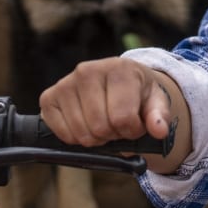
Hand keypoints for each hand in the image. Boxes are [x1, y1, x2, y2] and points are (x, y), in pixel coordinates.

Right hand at [38, 58, 175, 151]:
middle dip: (113, 135)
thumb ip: (159, 115)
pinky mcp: (48, 98)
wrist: (116, 81)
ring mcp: (65, 83)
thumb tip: (159, 130)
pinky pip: (61, 133)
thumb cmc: (136, 93)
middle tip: (117, 126)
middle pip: (100, 127)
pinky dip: (75, 138)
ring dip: (95, 138)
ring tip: (103, 124)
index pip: (123, 117)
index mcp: (117, 69)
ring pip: (81, 133)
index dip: (132, 131)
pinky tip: (85, 125)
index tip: (135, 125)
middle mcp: (87, 71)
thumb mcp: (155, 100)